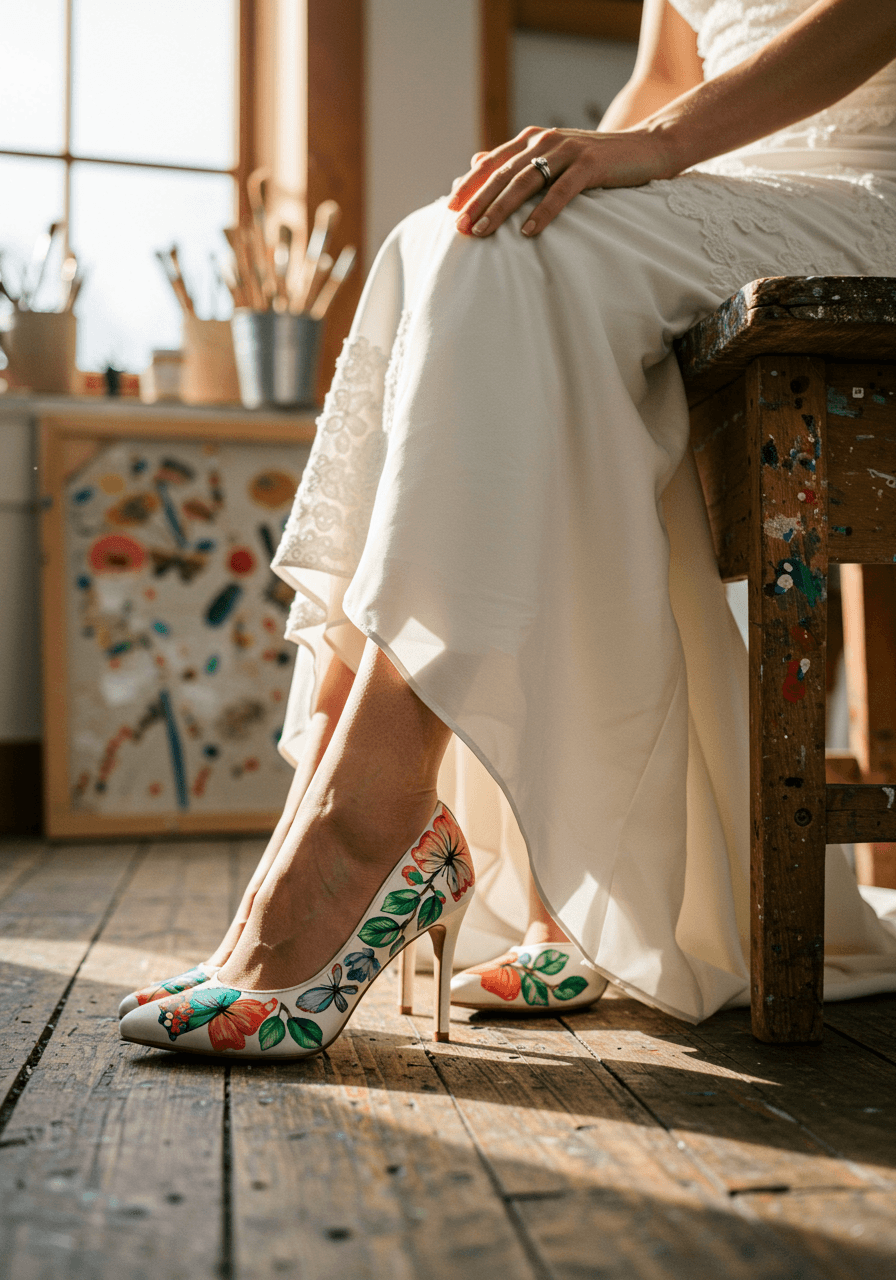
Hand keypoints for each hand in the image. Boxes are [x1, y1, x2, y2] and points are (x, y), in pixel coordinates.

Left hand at [447, 125, 675, 237]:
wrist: (648, 147)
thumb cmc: (598, 161)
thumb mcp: (554, 158)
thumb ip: (517, 159)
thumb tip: (476, 161)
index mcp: (534, 138)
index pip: (493, 162)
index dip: (471, 185)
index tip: (449, 209)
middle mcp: (546, 139)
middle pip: (503, 173)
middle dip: (478, 201)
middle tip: (459, 226)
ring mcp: (568, 150)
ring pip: (525, 181)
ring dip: (501, 208)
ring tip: (483, 231)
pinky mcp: (590, 164)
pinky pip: (561, 191)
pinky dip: (543, 212)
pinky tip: (528, 232)